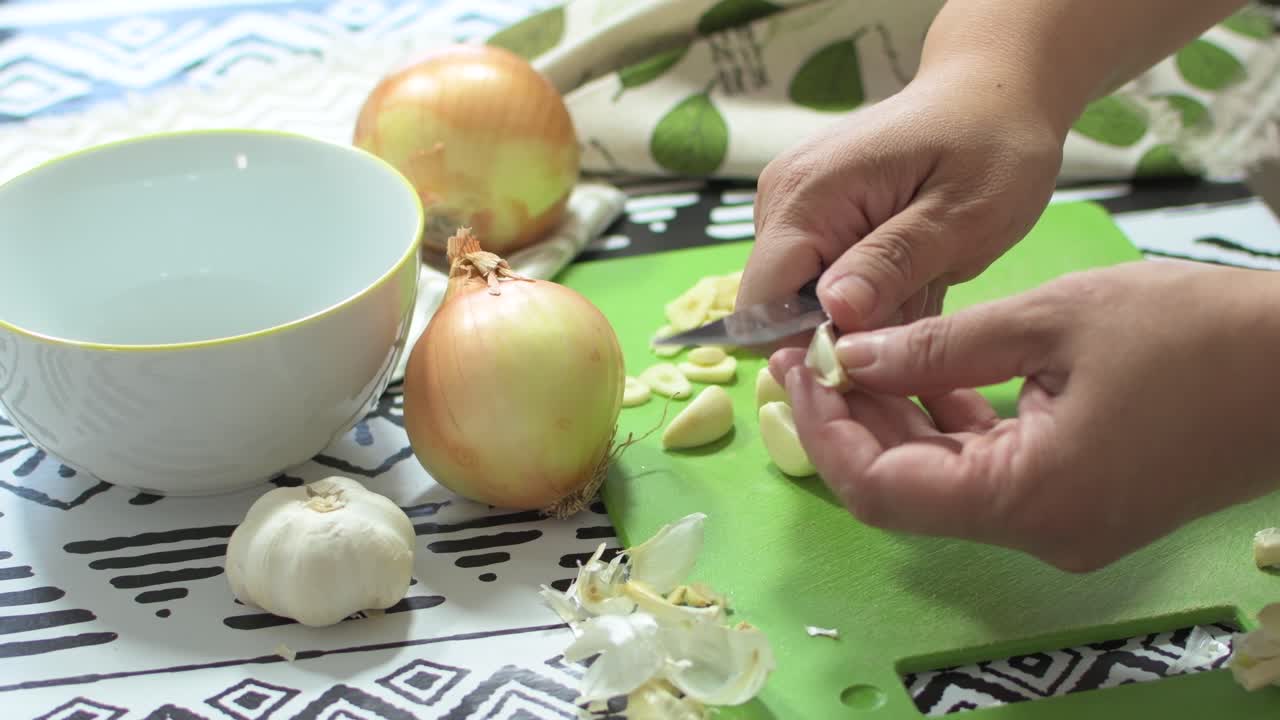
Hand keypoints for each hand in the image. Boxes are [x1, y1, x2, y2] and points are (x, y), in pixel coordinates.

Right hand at [738, 64, 1063, 339]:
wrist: (993, 93)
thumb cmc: (990, 148)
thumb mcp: (960, 216)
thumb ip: (894, 264)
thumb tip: (835, 313)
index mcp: (806, 197)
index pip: (762, 307)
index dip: (809, 347)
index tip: (876, 356)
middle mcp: (779, 200)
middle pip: (778, 310)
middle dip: (844, 332)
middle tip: (918, 309)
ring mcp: (789, 206)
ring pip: (800, 302)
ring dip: (860, 315)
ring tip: (921, 285)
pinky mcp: (807, 215)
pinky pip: (817, 280)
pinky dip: (864, 295)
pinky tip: (910, 274)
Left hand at [772, 261, 1279, 571]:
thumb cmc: (1195, 333)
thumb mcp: (1051, 320)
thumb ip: (937, 348)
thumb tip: (849, 357)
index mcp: (1025, 499)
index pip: (881, 490)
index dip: (825, 430)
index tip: (796, 366)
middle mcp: (1037, 531)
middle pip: (907, 489)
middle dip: (854, 419)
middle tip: (814, 350)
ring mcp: (1062, 524)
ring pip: (946, 480)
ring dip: (899, 420)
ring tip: (858, 350)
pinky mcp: (1082, 503)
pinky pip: (992, 472)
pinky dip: (954, 426)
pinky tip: (928, 371)